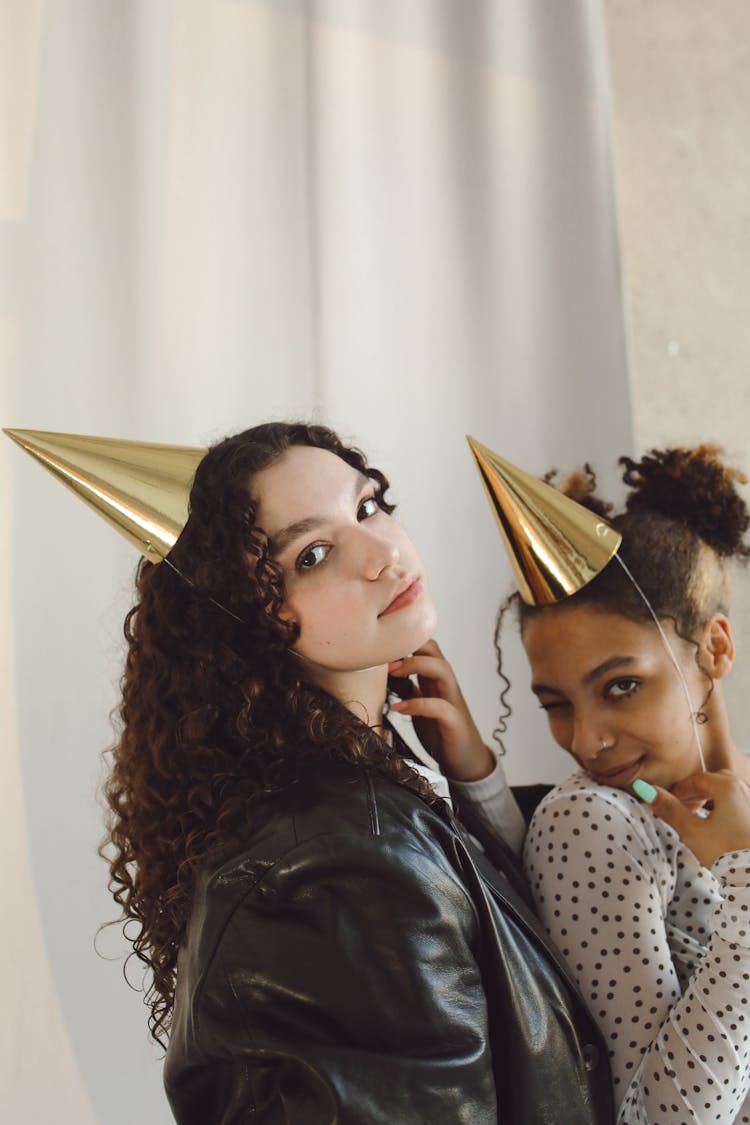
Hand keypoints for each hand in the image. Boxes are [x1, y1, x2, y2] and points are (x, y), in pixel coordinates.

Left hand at [388, 639, 493, 781]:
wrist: (464, 759)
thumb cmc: (440, 729)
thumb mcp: (418, 704)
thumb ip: (406, 687)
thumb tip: (381, 673)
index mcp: (435, 679)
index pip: (425, 646)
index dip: (403, 640)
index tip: (379, 646)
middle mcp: (445, 685)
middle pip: (435, 650)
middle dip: (410, 645)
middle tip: (384, 656)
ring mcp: (452, 702)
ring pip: (443, 670)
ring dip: (416, 666)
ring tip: (392, 673)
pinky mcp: (454, 722)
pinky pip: (441, 707)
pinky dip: (419, 704)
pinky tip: (399, 708)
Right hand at [639, 769, 749, 868]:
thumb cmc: (725, 852)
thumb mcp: (691, 831)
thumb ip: (670, 809)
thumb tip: (647, 791)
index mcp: (728, 787)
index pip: (698, 779)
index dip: (680, 789)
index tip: (669, 800)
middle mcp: (745, 790)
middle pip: (716, 781)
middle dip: (698, 791)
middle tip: (685, 807)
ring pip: (730, 792)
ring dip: (714, 799)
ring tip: (702, 817)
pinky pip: (742, 804)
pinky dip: (728, 807)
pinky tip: (722, 824)